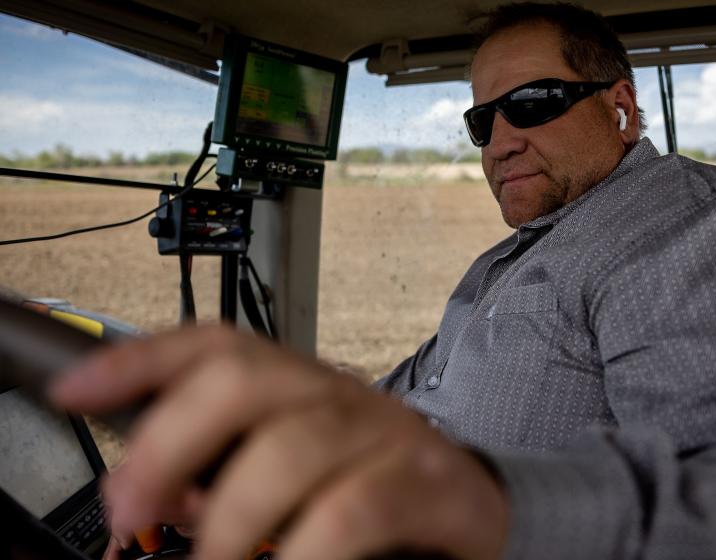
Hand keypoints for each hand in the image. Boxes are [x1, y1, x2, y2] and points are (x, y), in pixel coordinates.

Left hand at [50, 326, 508, 559]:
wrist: (469, 507)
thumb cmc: (370, 489)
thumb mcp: (290, 471)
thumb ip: (223, 472)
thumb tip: (150, 499)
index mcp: (298, 386)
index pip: (217, 345)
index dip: (142, 360)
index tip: (76, 391)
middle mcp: (339, 395)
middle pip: (244, 378)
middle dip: (170, 440)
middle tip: (130, 509)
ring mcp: (387, 433)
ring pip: (295, 446)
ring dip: (232, 513)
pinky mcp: (429, 482)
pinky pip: (356, 508)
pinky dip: (306, 549)